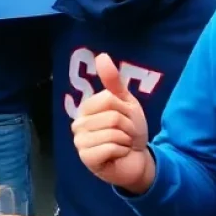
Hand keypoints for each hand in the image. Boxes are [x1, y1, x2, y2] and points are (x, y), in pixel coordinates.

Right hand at [71, 54, 153, 193]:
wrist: (137, 160)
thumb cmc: (129, 131)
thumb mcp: (126, 103)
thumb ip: (113, 81)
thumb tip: (101, 55)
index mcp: (86, 109)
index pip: (108, 99)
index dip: (125, 109)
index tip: (125, 119)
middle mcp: (78, 124)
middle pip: (112, 117)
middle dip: (127, 127)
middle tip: (125, 135)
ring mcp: (80, 142)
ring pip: (112, 133)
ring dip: (125, 140)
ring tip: (122, 145)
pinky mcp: (86, 158)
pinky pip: (109, 147)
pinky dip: (121, 151)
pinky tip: (118, 155)